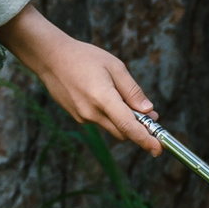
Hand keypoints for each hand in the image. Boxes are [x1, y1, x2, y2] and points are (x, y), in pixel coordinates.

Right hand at [0, 5, 160, 151]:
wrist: (50, 58)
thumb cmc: (84, 57)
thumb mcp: (114, 66)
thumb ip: (132, 90)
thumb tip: (148, 110)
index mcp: (103, 98)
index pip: (129, 126)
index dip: (146, 140)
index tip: (158, 149)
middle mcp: (91, 113)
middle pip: (123, 132)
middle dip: (139, 129)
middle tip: (151, 116)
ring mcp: (82, 117)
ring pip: (111, 127)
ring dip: (123, 120)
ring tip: (122, 96)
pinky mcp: (77, 117)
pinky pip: (100, 121)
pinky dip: (108, 115)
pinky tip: (102, 94)